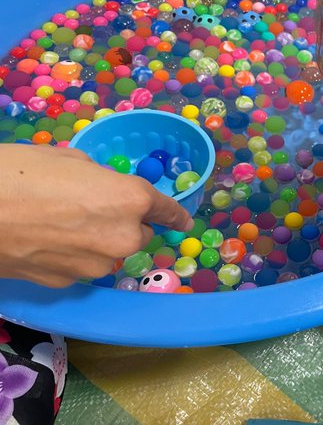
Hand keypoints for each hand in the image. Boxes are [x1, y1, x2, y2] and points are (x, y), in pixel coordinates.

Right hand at [0, 144, 193, 287]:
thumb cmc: (19, 172)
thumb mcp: (71, 159)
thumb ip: (101, 178)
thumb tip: (105, 189)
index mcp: (131, 200)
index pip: (166, 210)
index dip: (175, 214)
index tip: (183, 221)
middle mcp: (124, 237)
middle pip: (139, 234)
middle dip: (124, 223)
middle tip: (89, 208)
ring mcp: (97, 265)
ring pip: (111, 253)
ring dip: (99, 241)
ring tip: (58, 223)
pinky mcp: (69, 283)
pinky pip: (83, 266)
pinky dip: (74, 256)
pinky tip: (45, 242)